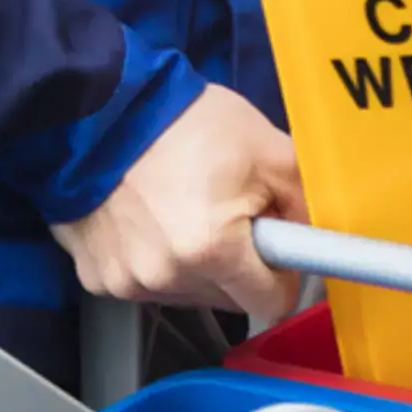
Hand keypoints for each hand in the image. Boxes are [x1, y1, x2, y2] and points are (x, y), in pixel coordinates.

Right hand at [52, 87, 307, 324]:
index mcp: (212, 251)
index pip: (273, 302)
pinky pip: (144, 282)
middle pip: (229, 299)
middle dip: (237, 265)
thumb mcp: (267, 150)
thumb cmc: (179, 122)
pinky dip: (151, 258)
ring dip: (192, 264)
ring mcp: (125, 280)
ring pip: (186, 292)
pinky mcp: (96, 276)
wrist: (96, 108)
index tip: (272, 246)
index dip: (281, 274)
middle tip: (224, 213)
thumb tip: (316, 241)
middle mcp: (165, 277)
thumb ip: (305, 204)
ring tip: (178, 209)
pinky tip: (144, 219)